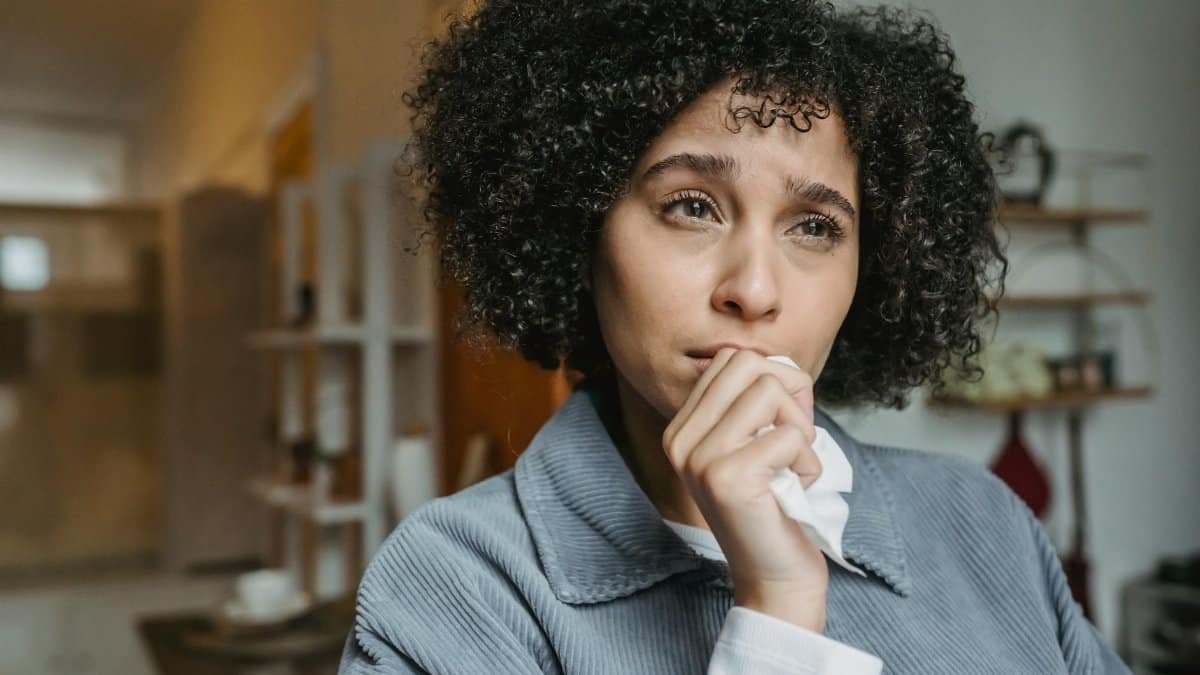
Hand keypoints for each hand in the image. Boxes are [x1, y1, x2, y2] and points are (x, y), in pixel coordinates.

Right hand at [661, 348, 827, 630]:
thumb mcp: (757, 442)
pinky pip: (790, 435)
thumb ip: (758, 399)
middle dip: (789, 394)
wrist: (775, 576)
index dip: (773, 379)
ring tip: (793, 467)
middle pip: (748, 364)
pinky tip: (795, 489)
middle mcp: (679, 441)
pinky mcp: (727, 478)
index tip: (781, 424)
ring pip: (771, 392)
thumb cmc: (776, 505)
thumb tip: (777, 362)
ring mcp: (699, 459)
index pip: (730, 359)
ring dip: (801, 430)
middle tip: (794, 439)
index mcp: (681, 429)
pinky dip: (808, 462)